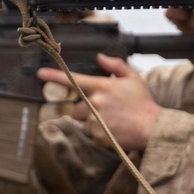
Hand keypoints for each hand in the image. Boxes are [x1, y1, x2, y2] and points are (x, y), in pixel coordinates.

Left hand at [37, 55, 159, 151]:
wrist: (153, 128)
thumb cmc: (143, 103)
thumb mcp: (133, 79)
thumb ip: (115, 66)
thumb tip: (99, 58)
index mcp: (101, 86)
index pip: (73, 80)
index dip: (54, 77)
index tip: (40, 75)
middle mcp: (95, 102)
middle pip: (76, 107)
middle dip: (86, 109)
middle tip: (104, 111)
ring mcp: (95, 120)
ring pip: (83, 121)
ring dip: (93, 121)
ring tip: (112, 121)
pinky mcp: (97, 136)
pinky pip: (91, 134)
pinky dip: (99, 133)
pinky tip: (114, 130)